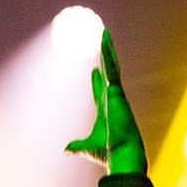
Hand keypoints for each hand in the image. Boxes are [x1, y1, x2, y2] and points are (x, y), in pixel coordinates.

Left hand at [65, 28, 147, 174]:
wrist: (121, 153)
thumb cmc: (108, 152)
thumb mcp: (87, 147)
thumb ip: (76, 147)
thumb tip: (65, 150)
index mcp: (105, 110)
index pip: (99, 91)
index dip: (96, 81)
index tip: (93, 71)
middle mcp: (111, 99)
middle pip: (107, 74)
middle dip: (104, 58)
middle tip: (102, 43)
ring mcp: (115, 93)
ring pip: (111, 66)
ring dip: (107, 49)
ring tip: (104, 33)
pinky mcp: (117, 91)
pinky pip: (112, 68)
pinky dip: (108, 54)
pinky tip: (105, 40)